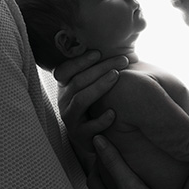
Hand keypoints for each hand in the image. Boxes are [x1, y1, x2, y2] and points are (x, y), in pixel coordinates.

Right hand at [54, 51, 128, 167]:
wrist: (92, 139)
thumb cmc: (96, 106)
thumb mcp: (91, 87)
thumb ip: (99, 70)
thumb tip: (123, 50)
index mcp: (65, 87)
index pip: (65, 70)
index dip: (79, 61)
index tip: (98, 52)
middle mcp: (64, 101)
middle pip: (78, 81)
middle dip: (101, 68)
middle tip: (122, 60)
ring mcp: (70, 118)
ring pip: (81, 99)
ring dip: (99, 87)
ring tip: (116, 76)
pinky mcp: (79, 135)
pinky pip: (89, 127)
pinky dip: (101, 120)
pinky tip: (113, 113)